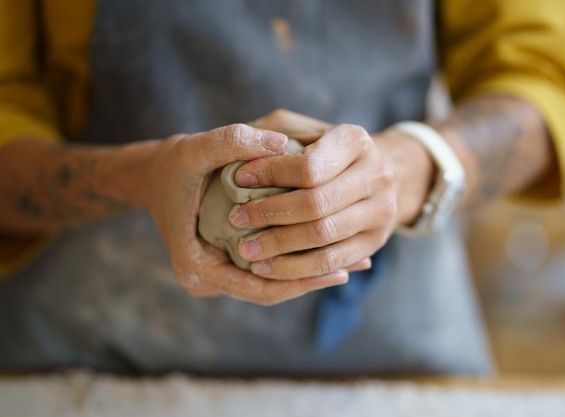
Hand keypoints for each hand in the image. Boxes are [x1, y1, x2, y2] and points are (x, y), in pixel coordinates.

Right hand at [141, 123, 348, 304]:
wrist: (152, 176)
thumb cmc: (173, 166)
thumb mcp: (195, 148)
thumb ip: (233, 141)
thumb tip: (282, 142)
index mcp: (196, 265)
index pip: (259, 287)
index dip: (301, 279)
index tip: (338, 266)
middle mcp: (205, 279)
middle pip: (270, 291)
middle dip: (312, 280)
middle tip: (355, 266)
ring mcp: (216, 275)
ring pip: (270, 285)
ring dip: (309, 274)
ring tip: (352, 263)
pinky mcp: (226, 264)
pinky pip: (265, 272)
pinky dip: (295, 264)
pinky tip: (328, 252)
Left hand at [227, 110, 405, 278]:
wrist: (376, 176)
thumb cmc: (325, 151)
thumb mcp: (303, 128)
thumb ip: (272, 132)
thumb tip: (242, 150)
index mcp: (355, 140)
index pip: (308, 165)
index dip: (270, 174)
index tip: (239, 179)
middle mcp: (375, 174)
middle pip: (316, 203)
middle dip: (270, 213)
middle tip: (237, 218)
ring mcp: (380, 211)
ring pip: (323, 236)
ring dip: (278, 246)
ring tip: (246, 250)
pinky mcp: (374, 242)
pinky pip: (331, 263)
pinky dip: (295, 269)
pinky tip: (266, 268)